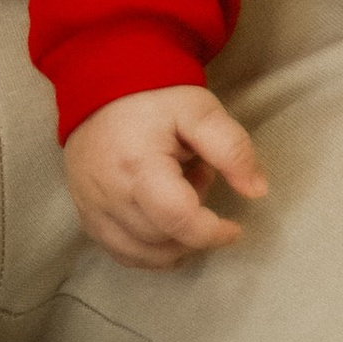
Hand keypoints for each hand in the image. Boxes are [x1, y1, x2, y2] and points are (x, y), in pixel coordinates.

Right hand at [64, 87, 267, 267]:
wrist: (103, 86)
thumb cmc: (155, 97)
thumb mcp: (201, 111)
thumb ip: (232, 149)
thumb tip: (257, 191)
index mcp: (138, 168)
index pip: (179, 220)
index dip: (212, 232)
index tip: (234, 228)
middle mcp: (109, 197)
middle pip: (163, 241)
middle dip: (195, 226)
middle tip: (199, 179)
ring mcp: (92, 211)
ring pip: (144, 255)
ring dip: (174, 240)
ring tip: (178, 191)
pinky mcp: (85, 218)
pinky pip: (122, 253)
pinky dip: (150, 249)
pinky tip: (160, 216)